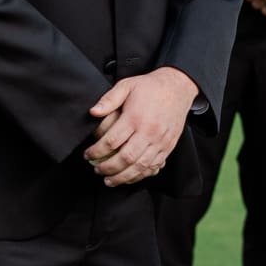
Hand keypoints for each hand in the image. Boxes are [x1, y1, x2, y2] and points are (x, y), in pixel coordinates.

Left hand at [85, 67, 197, 187]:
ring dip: (122, 177)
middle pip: (125, 158)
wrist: (177, 88)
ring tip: (109, 180)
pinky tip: (128, 178)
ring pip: (139, 166)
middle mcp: (148, 132)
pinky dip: (139, 176)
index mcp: (135, 117)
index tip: (87, 155)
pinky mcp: (168, 147)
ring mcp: (160, 142)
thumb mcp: (127, 85)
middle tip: (96, 170)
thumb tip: (93, 112)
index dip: (96, 151)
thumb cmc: (149, 87)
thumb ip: (109, 99)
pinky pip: (153, 167)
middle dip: (107, 168)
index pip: (111, 141)